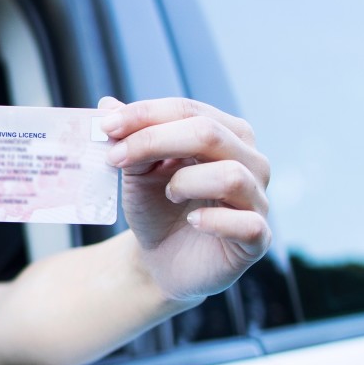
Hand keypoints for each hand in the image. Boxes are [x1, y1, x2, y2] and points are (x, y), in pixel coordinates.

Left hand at [98, 96, 270, 302]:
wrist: (161, 260)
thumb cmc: (157, 209)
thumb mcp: (138, 171)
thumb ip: (129, 140)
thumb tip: (106, 105)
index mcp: (226, 134)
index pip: (189, 110)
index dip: (146, 114)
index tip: (106, 126)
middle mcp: (250, 161)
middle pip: (209, 134)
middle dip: (155, 140)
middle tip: (116, 157)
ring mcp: (257, 200)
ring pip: (231, 175)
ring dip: (186, 182)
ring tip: (168, 194)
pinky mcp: (256, 239)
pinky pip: (247, 224)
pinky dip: (214, 221)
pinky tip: (192, 221)